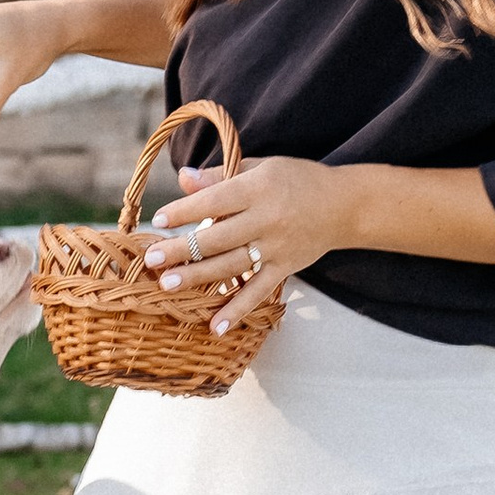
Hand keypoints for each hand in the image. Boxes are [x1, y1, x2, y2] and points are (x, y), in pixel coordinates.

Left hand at [140, 156, 346, 329]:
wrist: (344, 205)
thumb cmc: (295, 180)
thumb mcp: (259, 168)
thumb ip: (220, 175)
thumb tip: (182, 176)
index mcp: (257, 188)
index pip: (214, 201)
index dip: (185, 211)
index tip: (159, 221)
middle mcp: (266, 219)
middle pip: (217, 237)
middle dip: (181, 249)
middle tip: (150, 260)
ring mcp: (276, 247)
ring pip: (231, 266)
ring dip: (198, 277)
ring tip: (168, 285)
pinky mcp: (285, 268)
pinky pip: (258, 292)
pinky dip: (238, 311)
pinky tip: (215, 326)